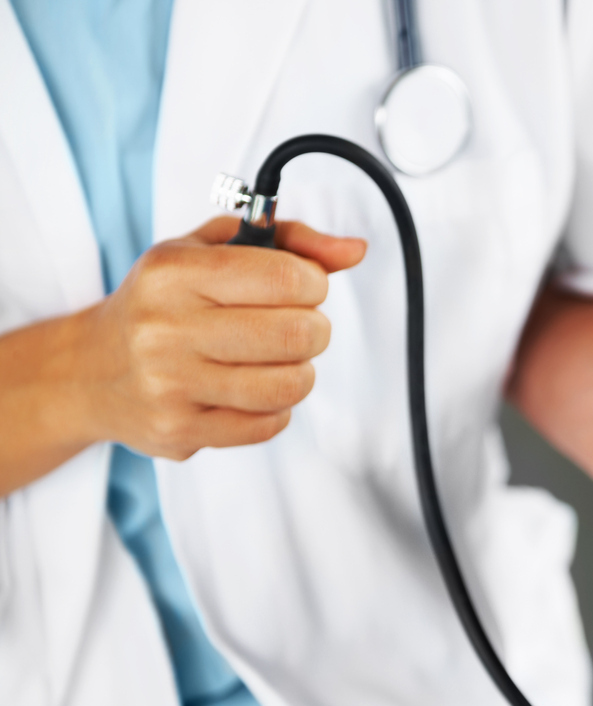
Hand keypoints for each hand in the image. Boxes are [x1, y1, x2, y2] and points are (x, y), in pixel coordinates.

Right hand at [80, 217, 365, 459]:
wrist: (91, 371)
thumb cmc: (165, 302)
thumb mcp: (212, 250)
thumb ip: (289, 240)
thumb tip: (354, 250)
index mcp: (174, 273)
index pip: (286, 276)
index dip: (315, 283)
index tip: (303, 287)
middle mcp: (166, 328)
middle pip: (296, 334)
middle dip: (314, 329)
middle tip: (297, 326)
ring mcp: (170, 385)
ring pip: (287, 385)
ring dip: (299, 371)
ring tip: (279, 360)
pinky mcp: (180, 431)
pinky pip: (268, 425)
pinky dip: (276, 408)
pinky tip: (251, 390)